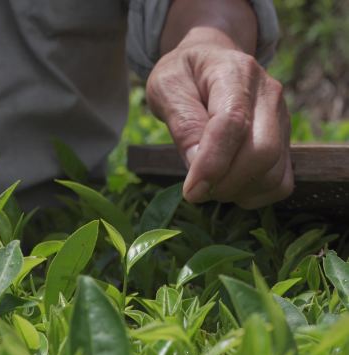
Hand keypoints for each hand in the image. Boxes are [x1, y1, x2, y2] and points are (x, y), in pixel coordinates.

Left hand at [146, 28, 292, 208]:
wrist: (207, 62)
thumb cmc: (182, 76)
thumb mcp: (166, 88)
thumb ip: (182, 123)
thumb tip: (197, 166)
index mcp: (235, 73)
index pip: (233, 123)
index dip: (213, 163)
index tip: (191, 191)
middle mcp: (269, 95)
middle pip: (262, 152)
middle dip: (225, 182)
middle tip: (195, 189)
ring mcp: (283, 119)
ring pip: (273, 173)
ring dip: (237, 191)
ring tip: (208, 185)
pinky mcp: (286, 142)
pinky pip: (280, 183)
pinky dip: (254, 195)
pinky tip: (228, 186)